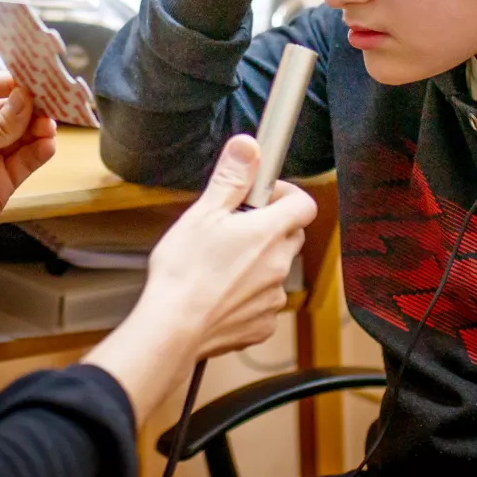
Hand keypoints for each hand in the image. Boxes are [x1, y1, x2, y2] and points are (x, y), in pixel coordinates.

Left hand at [0, 71, 57, 258]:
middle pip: (7, 111)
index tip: (31, 80)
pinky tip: (47, 144)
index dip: (8, 83)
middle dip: (29, 106)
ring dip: (38, 129)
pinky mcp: (1, 184)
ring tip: (50, 125)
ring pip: (20, 137)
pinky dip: (38, 153)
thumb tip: (25, 98)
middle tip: (50, 100)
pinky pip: (24, 163)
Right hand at [84, 135, 317, 423]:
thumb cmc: (183, 272)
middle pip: (289, 235)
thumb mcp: (203, 213)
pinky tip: (219, 294)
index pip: (304, 204)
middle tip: (233, 229)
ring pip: (275, 270)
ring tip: (219, 265)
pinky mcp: (262, 325)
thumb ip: (231, 178)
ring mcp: (272, 298)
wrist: (172, 329)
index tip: (263, 196)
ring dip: (257, 263)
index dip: (286, 195)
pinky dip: (248, 296)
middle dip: (268, 228)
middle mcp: (278, 265)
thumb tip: (248, 147)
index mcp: (268, 233)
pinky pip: (263, 302)